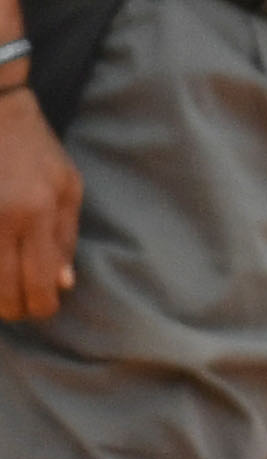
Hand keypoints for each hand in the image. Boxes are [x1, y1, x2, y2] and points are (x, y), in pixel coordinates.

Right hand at [0, 86, 77, 319]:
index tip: (44, 307)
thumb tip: (63, 283)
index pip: (39, 282)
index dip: (42, 305)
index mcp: (36, 213)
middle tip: (20, 308)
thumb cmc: (35, 150)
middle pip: (3, 291)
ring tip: (4, 295)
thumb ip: (66, 238)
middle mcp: (0, 220)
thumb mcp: (68, 186)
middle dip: (14, 308)